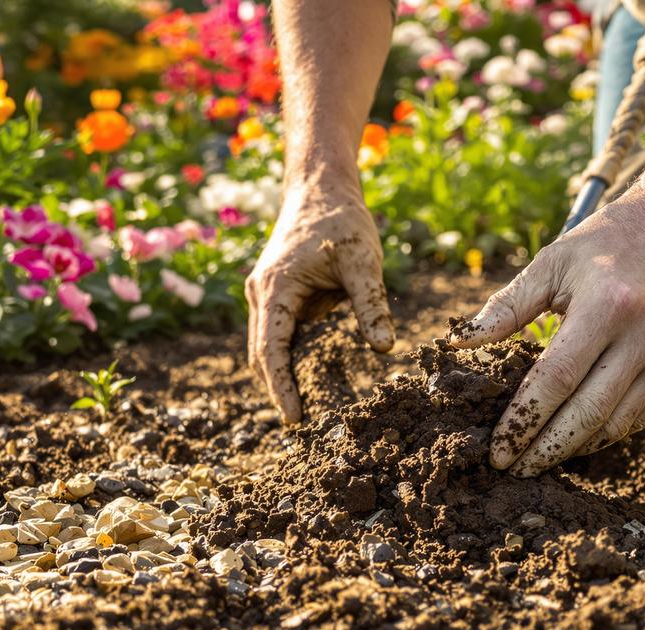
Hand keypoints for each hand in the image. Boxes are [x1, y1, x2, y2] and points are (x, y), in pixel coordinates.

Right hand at [246, 184, 394, 423]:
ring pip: (267, 347)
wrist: (320, 187)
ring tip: (305, 412)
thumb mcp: (363, 261)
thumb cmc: (342, 220)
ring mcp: (265, 295)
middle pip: (262, 355)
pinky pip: (279, 335)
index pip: (271, 350)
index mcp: (275, 288)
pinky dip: (290, 359)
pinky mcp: (276, 295)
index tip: (293, 419)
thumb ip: (371, 304)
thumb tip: (383, 348)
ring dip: (281, 377)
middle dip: (278, 390)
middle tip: (303, 427)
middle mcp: (261, 294)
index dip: (280, 387)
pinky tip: (310, 380)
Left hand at [450, 188, 644, 475]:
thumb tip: (456, 344)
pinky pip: (639, 416)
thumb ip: (505, 307)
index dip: (523, 422)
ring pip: (615, 424)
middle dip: (545, 450)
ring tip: (538, 457)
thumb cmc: (608, 238)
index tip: (497, 450)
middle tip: (512, 469)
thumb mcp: (552, 261)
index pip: (555, 381)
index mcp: (606, 306)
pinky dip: (604, 433)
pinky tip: (575, 438)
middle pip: (587, 415)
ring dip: (574, 449)